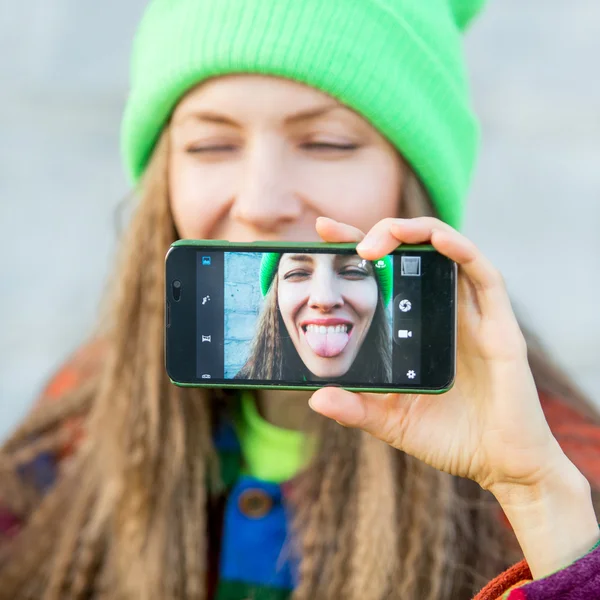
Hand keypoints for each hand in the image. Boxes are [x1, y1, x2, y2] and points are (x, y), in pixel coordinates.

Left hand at [312, 215, 562, 492]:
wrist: (500, 466)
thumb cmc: (448, 438)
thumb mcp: (390, 421)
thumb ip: (355, 408)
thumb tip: (315, 397)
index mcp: (415, 327)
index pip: (386, 274)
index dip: (356, 246)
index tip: (324, 233)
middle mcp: (443, 312)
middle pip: (414, 253)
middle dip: (382, 233)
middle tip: (346, 240)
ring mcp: (472, 315)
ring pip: (449, 250)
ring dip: (417, 233)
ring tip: (382, 238)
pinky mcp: (500, 325)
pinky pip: (485, 275)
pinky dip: (461, 251)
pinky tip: (437, 243)